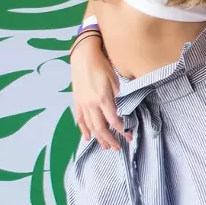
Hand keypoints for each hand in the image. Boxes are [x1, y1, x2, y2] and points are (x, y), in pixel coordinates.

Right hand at [70, 35, 128, 149]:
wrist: (83, 56)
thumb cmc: (102, 65)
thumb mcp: (114, 79)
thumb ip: (118, 95)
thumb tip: (122, 109)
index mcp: (103, 98)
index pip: (113, 120)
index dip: (121, 130)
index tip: (129, 136)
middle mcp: (91, 104)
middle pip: (100, 128)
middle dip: (110, 139)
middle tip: (118, 148)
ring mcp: (82, 103)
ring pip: (90, 126)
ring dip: (98, 138)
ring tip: (105, 146)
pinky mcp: (77, 101)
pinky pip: (80, 119)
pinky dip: (84, 130)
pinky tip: (88, 137)